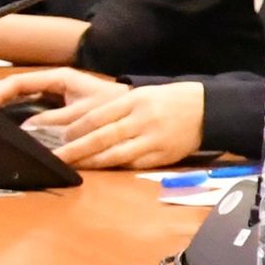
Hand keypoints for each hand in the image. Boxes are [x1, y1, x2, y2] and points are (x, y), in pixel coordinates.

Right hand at [0, 66, 118, 117]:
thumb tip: (27, 128)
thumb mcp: (86, 112)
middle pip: (13, 90)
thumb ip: (57, 119)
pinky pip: (30, 112)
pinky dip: (15, 119)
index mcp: (57, 78)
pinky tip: (4, 128)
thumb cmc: (115, 104)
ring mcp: (53, 96)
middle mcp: (52, 85)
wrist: (135, 108)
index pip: (17, 82)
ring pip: (18, 100)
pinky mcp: (57, 110)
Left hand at [0, 74, 207, 170]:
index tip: (60, 137)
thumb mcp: (143, 95)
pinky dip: (114, 168)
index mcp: (135, 101)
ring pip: (114, 155)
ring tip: (72, 167)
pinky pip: (132, 165)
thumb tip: (82, 125)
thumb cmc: (170, 100)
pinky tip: (101, 169)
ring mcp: (153, 140)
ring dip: (90, 163)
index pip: (97, 116)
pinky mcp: (162, 156)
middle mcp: (142, 120)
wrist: (209, 109)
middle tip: (56, 158)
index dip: (75, 129)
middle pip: (101, 138)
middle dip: (75, 150)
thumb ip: (115, 108)